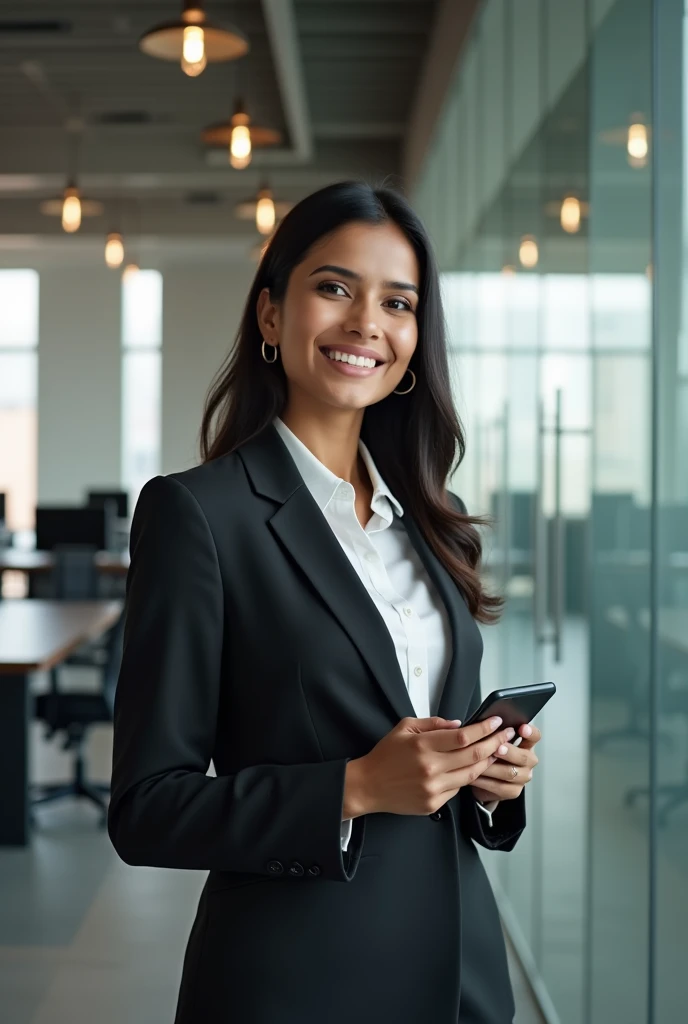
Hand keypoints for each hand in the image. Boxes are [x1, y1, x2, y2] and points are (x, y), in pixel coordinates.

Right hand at [346, 715, 514, 817]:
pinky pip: (458, 789)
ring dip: (487, 762)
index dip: (484, 729)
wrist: (368, 786)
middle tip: (507, 734)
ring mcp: (433, 788)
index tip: (496, 721)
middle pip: (473, 755)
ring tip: (497, 751)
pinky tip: (473, 768)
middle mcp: (430, 768)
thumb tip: (459, 725)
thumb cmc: (385, 755)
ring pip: (471, 774)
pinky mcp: (434, 804)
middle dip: (495, 743)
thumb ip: (433, 724)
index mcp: (423, 745)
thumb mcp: (404, 728)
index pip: (463, 736)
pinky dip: (467, 777)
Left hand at [470, 722, 540, 803]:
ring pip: (510, 773)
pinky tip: (474, 776)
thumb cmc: (490, 754)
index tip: (521, 728)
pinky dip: (485, 781)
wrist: (486, 780)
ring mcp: (523, 777)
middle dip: (509, 752)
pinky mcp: (513, 792)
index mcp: (526, 745)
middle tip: (497, 748)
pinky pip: (499, 787)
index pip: (535, 736)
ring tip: (478, 762)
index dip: (530, 732)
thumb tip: (486, 722)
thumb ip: (495, 733)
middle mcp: (528, 761)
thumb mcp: (494, 741)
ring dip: (492, 767)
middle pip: (524, 757)